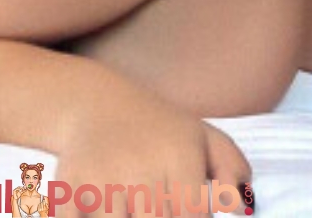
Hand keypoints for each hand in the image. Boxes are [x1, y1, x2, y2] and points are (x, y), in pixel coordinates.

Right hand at [56, 96, 251, 217]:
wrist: (95, 105)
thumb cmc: (160, 129)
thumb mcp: (203, 136)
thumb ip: (232, 170)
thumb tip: (241, 207)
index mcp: (178, 155)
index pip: (193, 214)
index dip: (189, 215)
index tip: (179, 206)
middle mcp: (142, 168)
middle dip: (159, 214)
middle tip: (152, 198)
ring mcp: (103, 183)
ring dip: (126, 214)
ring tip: (132, 199)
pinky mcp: (69, 194)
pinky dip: (92, 215)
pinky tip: (100, 204)